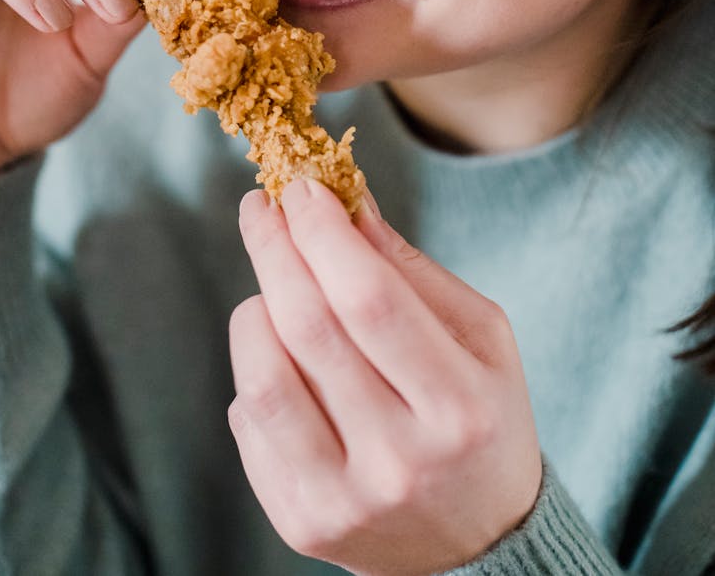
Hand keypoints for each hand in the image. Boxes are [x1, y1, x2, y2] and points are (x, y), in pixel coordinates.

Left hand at [229, 179, 541, 575]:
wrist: (477, 544)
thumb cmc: (481, 418)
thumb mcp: (480, 338)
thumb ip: (411, 269)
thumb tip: (345, 201)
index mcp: (460, 406)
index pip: (371, 299)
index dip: (324, 233)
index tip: (300, 187)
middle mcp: (400, 460)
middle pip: (309, 329)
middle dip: (274, 249)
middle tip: (260, 205)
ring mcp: (344, 501)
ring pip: (262, 379)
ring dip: (255, 309)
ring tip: (273, 288)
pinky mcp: (300, 523)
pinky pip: (248, 424)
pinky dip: (254, 370)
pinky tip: (282, 357)